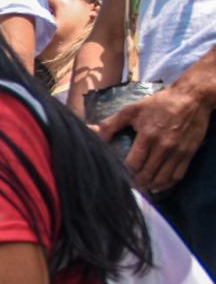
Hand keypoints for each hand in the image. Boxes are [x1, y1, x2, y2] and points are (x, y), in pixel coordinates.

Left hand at [98, 78, 214, 194]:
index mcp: (148, 135)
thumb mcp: (132, 109)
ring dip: (149, 185)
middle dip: (136, 181)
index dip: (125, 171)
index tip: (119, 173)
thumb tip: (91, 132)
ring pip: (161, 178)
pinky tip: (157, 186)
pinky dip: (166, 185)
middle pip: (147, 174)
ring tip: (140, 186)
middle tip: (128, 183)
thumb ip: (111, 124)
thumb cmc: (158, 103)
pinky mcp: (188, 153)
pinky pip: (177, 176)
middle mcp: (163, 146)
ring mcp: (177, 151)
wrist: (191, 97)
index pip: (133, 163)